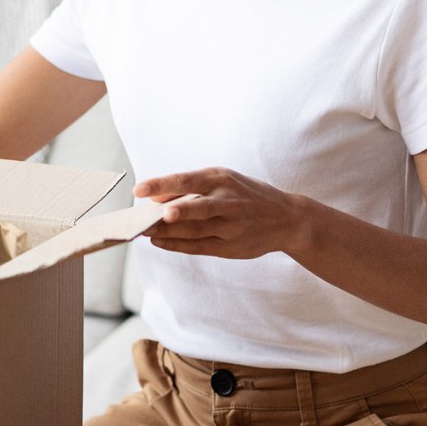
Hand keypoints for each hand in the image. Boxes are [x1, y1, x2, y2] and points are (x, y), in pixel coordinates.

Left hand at [133, 168, 302, 259]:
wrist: (287, 219)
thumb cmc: (245, 195)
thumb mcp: (223, 181)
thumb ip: (189, 188)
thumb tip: (154, 198)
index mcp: (222, 179)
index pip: (187, 180)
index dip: (162, 185)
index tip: (139, 190)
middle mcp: (228, 200)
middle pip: (195, 207)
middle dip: (169, 212)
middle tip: (144, 217)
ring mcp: (232, 225)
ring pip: (195, 230)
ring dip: (167, 232)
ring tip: (143, 231)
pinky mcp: (232, 246)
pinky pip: (200, 246)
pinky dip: (178, 245)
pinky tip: (159, 242)